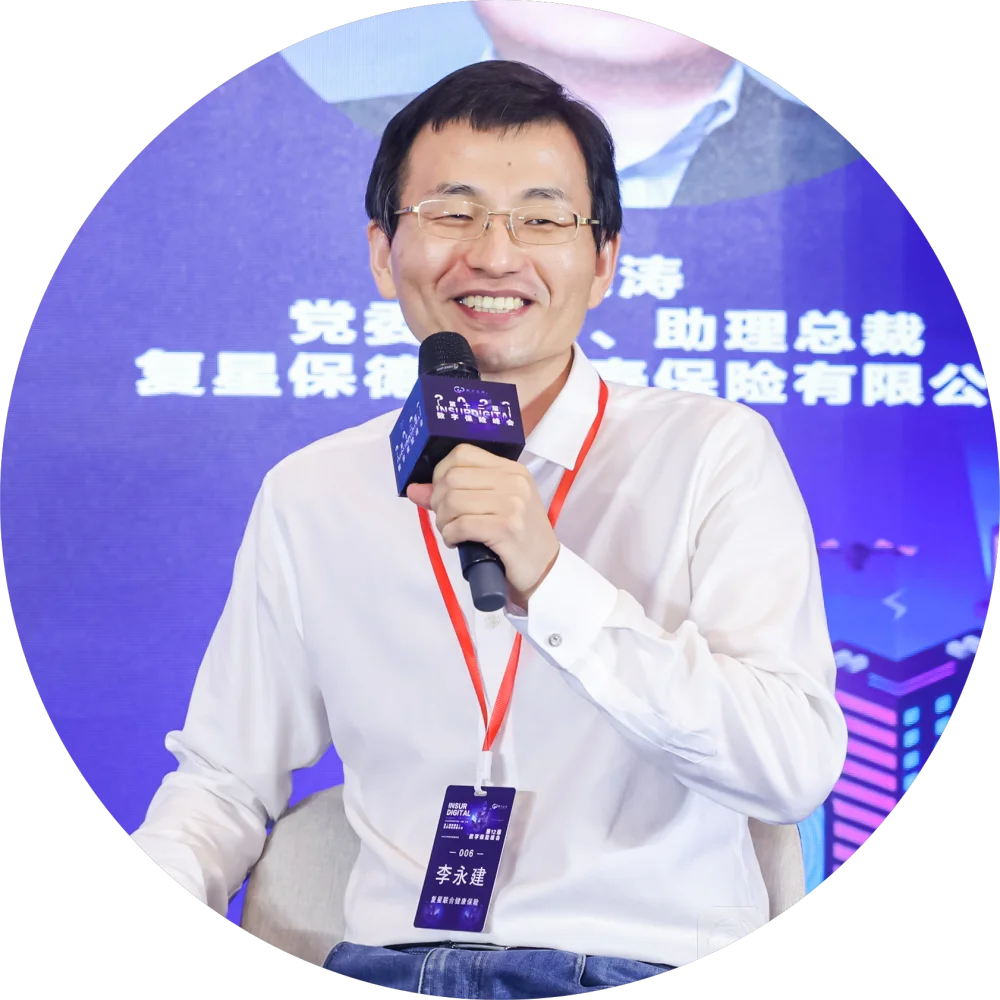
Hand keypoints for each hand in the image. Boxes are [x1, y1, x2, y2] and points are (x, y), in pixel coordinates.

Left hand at [406, 444, 559, 606]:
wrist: (545, 570)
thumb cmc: (517, 539)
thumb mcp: (492, 508)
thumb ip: (454, 493)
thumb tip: (414, 489)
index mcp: (512, 470)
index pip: (462, 453)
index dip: (441, 473)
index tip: (443, 495)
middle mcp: (514, 482)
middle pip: (452, 477)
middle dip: (438, 502)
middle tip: (447, 520)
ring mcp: (513, 504)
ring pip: (453, 501)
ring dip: (443, 521)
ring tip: (452, 532)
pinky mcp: (507, 529)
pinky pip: (460, 525)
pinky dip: (450, 536)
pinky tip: (458, 542)